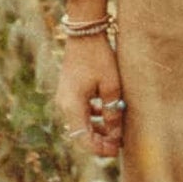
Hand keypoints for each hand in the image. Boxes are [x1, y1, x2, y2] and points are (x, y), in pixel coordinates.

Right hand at [55, 33, 124, 157]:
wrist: (84, 31)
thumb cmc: (99, 57)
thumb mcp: (111, 85)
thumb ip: (112, 112)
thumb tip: (115, 135)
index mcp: (72, 106)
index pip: (83, 140)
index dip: (100, 149)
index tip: (116, 150)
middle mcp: (64, 105)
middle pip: (80, 134)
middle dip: (99, 141)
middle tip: (118, 144)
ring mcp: (65, 97)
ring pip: (80, 123)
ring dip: (96, 130)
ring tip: (116, 131)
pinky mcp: (69, 91)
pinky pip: (79, 111)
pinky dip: (92, 117)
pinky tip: (106, 114)